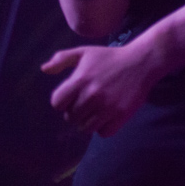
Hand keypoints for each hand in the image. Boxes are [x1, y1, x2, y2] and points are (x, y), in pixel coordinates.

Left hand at [41, 43, 158, 136]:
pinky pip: (103, 133)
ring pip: (85, 128)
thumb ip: (62, 59)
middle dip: (76, 111)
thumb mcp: (85, 52)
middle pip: (71, 118)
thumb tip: (44, 69)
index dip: (63, 101)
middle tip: (87, 102)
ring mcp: (108, 107)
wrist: (141, 62)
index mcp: (81, 79)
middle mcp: (93, 94)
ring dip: (89, 121)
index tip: (72, 95)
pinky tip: (108, 115)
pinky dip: (104, 127)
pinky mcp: (122, 115)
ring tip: (97, 109)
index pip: (57, 103)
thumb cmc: (109, 57)